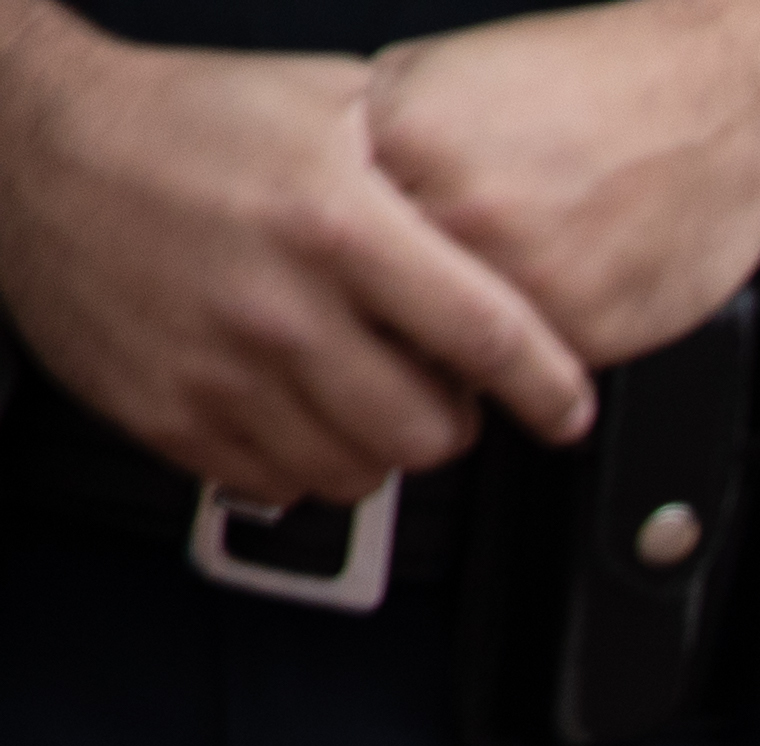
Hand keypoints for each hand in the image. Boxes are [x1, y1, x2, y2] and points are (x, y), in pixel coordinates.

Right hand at [0, 12, 591, 493]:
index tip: (565, 408)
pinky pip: (274, 484)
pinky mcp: (166, 413)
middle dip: (452, 419)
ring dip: (376, 446)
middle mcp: (279, 308)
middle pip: (430, 433)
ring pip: (358, 474)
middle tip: (434, 386)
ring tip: (358, 392)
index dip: (548, 389)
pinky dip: (300, 460)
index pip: (488, 339)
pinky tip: (293, 406)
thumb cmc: (180, 118)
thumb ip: (421, 171)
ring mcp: (218, 370)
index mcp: (335, 224)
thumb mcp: (324, 105)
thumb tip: (508, 223)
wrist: (32, 140)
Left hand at [362, 1, 759, 380]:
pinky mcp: (583, 332)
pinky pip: (528, 370)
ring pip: (449, 354)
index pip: (323, 244)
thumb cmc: (602, 84)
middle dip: (397, 315)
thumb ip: (383, 150)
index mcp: (398, 140)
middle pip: (376, 309)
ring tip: (511, 284)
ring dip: (466, 344)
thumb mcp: (450, 80)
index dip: (338, 266)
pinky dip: (538, 348)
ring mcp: (519, 279)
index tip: (352, 275)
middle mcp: (451, 212)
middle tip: (429, 296)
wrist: (725, 97)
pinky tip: (570, 287)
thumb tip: (334, 218)